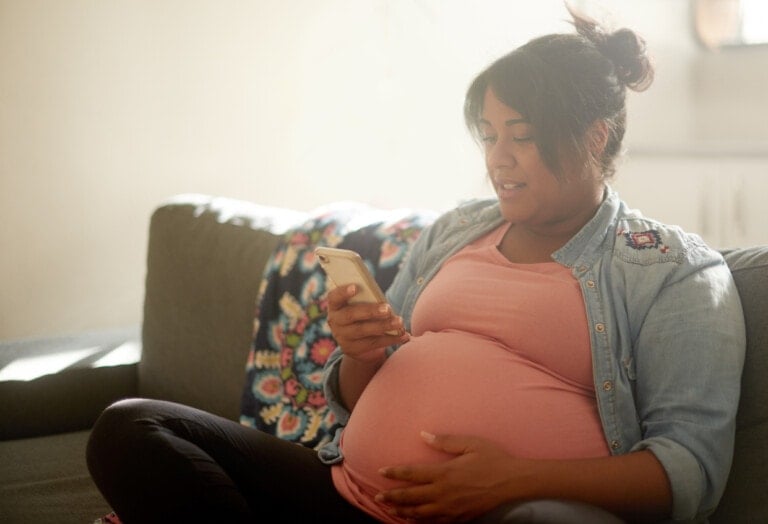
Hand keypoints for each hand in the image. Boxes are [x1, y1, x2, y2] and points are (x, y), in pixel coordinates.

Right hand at [326, 284, 408, 361]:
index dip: (343, 292)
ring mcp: (343, 337)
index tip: (356, 287)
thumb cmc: (362, 314)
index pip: (334, 297)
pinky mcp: (353, 349)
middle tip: (388, 309)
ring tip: (400, 322)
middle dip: (370, 311)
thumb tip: (383, 302)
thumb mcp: (359, 305)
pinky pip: (374, 343)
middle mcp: (335, 321)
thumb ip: (366, 300)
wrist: (357, 342)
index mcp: (335, 305)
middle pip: (351, 315)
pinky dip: (391, 338)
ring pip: (363, 330)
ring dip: (384, 326)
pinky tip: (404, 335)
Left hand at [376, 431, 519, 522]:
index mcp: (444, 473)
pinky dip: (421, 521)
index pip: (412, 474)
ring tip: (390, 510)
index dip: (395, 473)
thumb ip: (444, 441)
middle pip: (411, 497)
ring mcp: (451, 508)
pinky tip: (414, 519)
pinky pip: (435, 522)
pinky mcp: (460, 517)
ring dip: (403, 511)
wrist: (512, 481)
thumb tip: (423, 434)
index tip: (381, 471)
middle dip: (392, 497)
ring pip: (420, 513)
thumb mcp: (469, 443)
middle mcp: (444, 493)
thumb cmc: (492, 458)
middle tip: (378, 496)